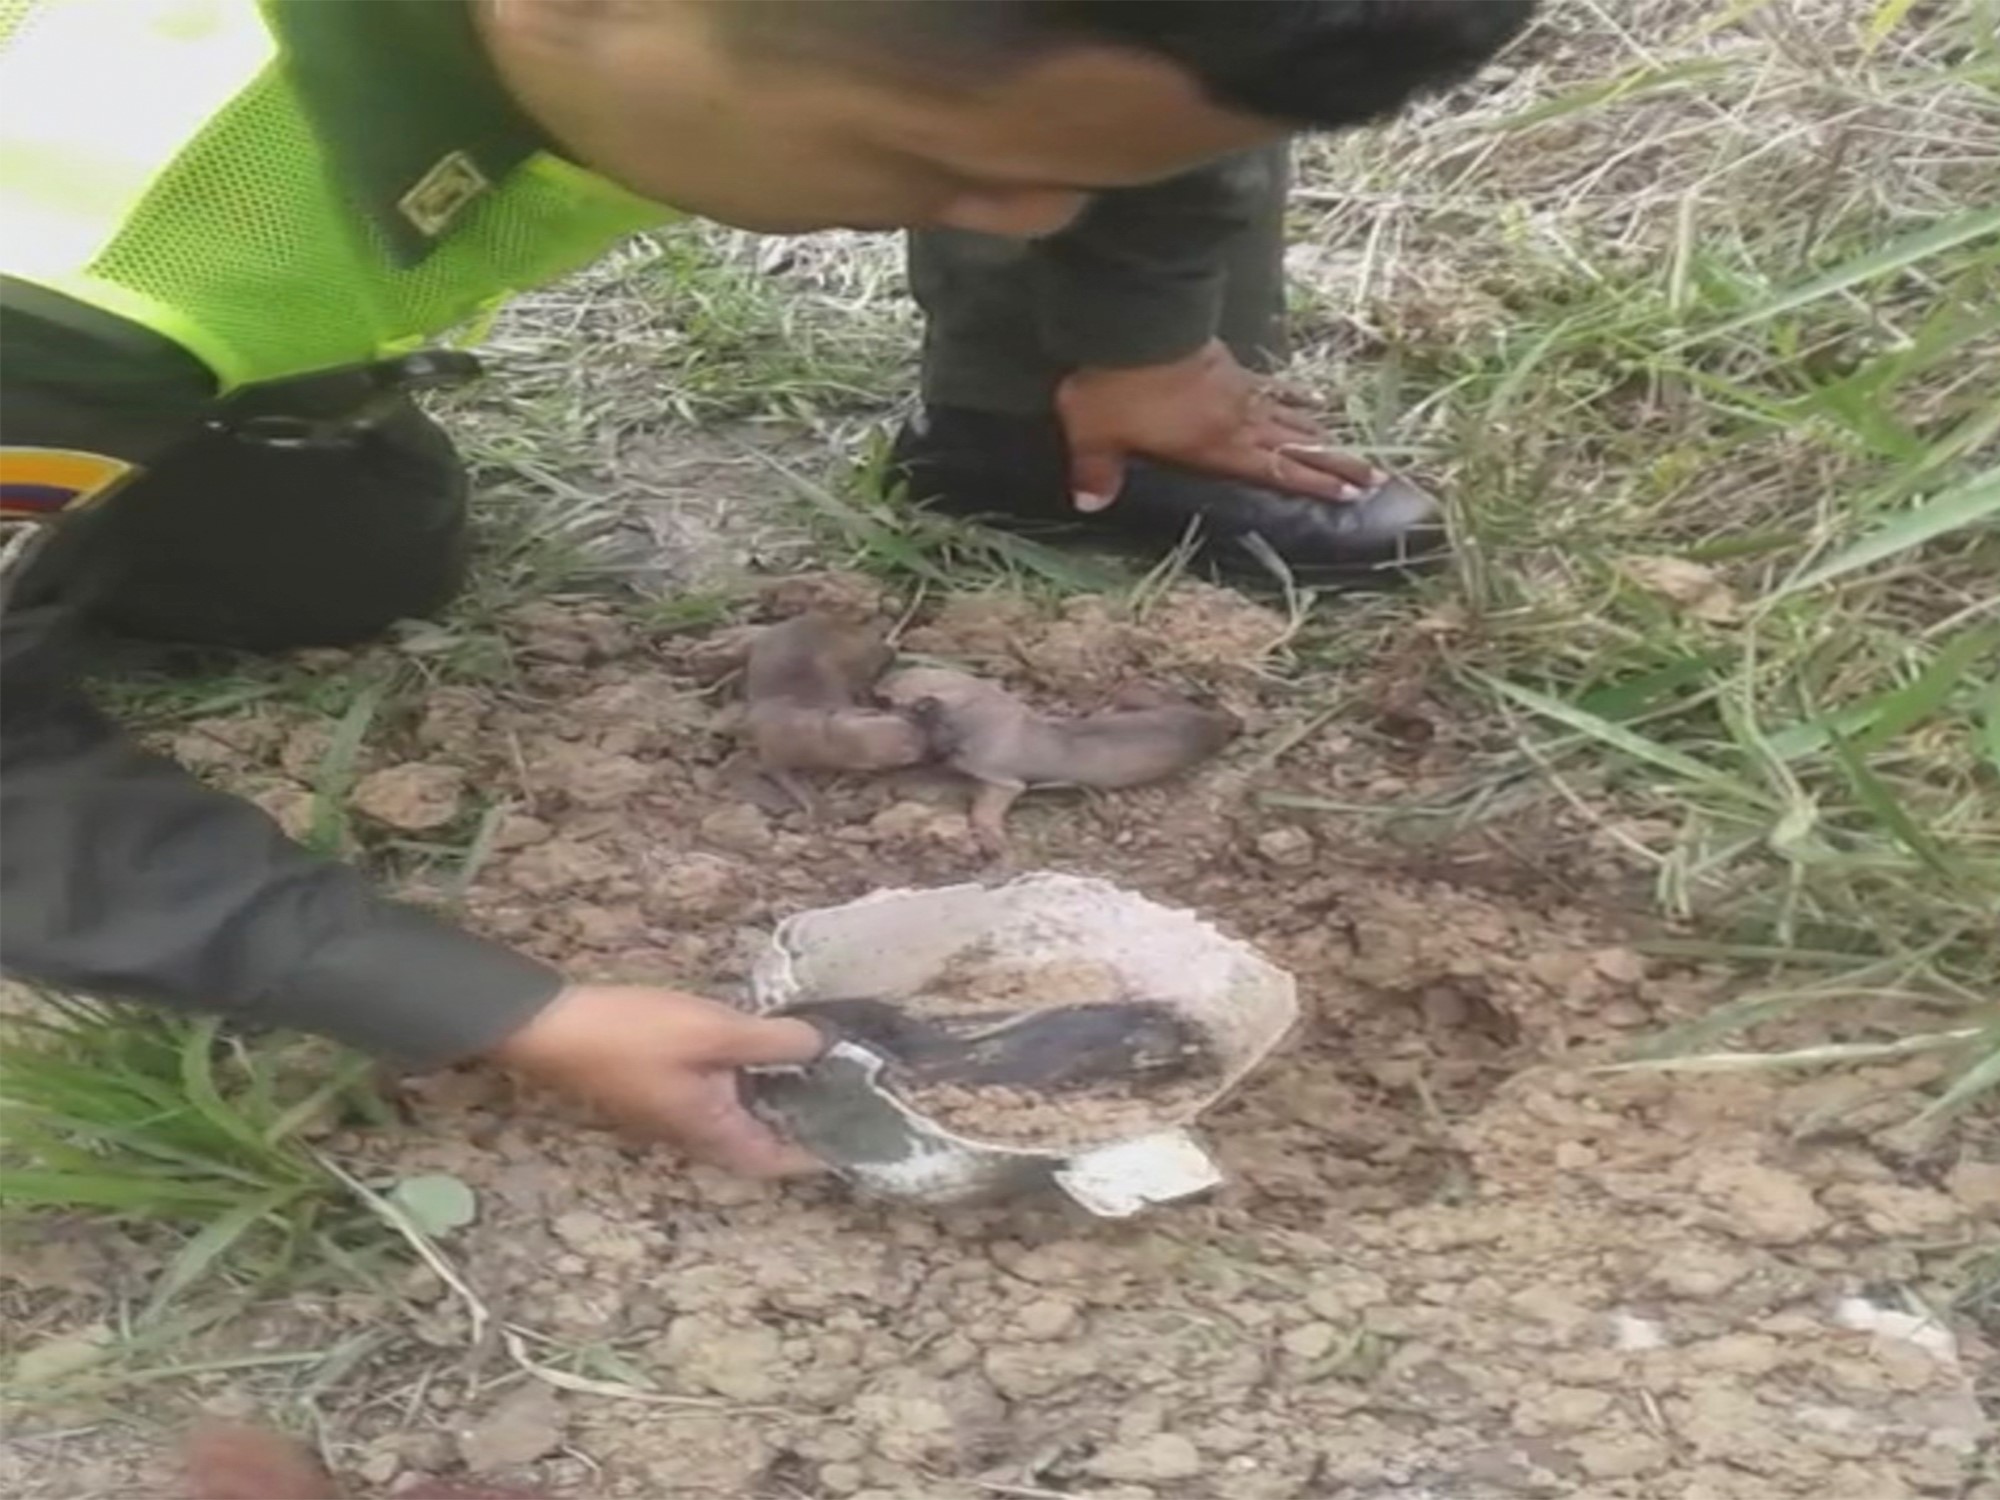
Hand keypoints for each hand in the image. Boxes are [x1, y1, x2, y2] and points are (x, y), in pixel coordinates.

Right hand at [486, 985, 825, 1176]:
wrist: (552, 1026)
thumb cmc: (633, 1034)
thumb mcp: (715, 1032)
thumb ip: (773, 1042)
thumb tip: (823, 1047)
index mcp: (710, 1131)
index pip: (773, 1161)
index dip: (815, 1156)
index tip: (854, 1138)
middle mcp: (693, 1132)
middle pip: (757, 1141)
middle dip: (800, 1122)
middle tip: (843, 1093)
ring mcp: (672, 1111)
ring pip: (736, 1115)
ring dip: (773, 1097)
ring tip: (813, 1065)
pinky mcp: (658, 1088)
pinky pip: (716, 1093)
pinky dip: (746, 1078)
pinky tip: (758, 1045)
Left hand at [1055, 339, 1382, 511]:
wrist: (1131, 320)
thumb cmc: (1116, 386)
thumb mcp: (1095, 433)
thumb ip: (1097, 469)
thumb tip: (1090, 503)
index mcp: (1213, 446)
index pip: (1272, 471)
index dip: (1310, 484)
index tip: (1350, 493)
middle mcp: (1236, 420)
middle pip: (1293, 445)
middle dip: (1331, 462)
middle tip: (1370, 476)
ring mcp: (1235, 388)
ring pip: (1286, 415)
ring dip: (1315, 432)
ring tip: (1344, 445)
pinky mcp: (1227, 362)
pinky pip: (1267, 385)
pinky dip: (1289, 395)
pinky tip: (1307, 397)